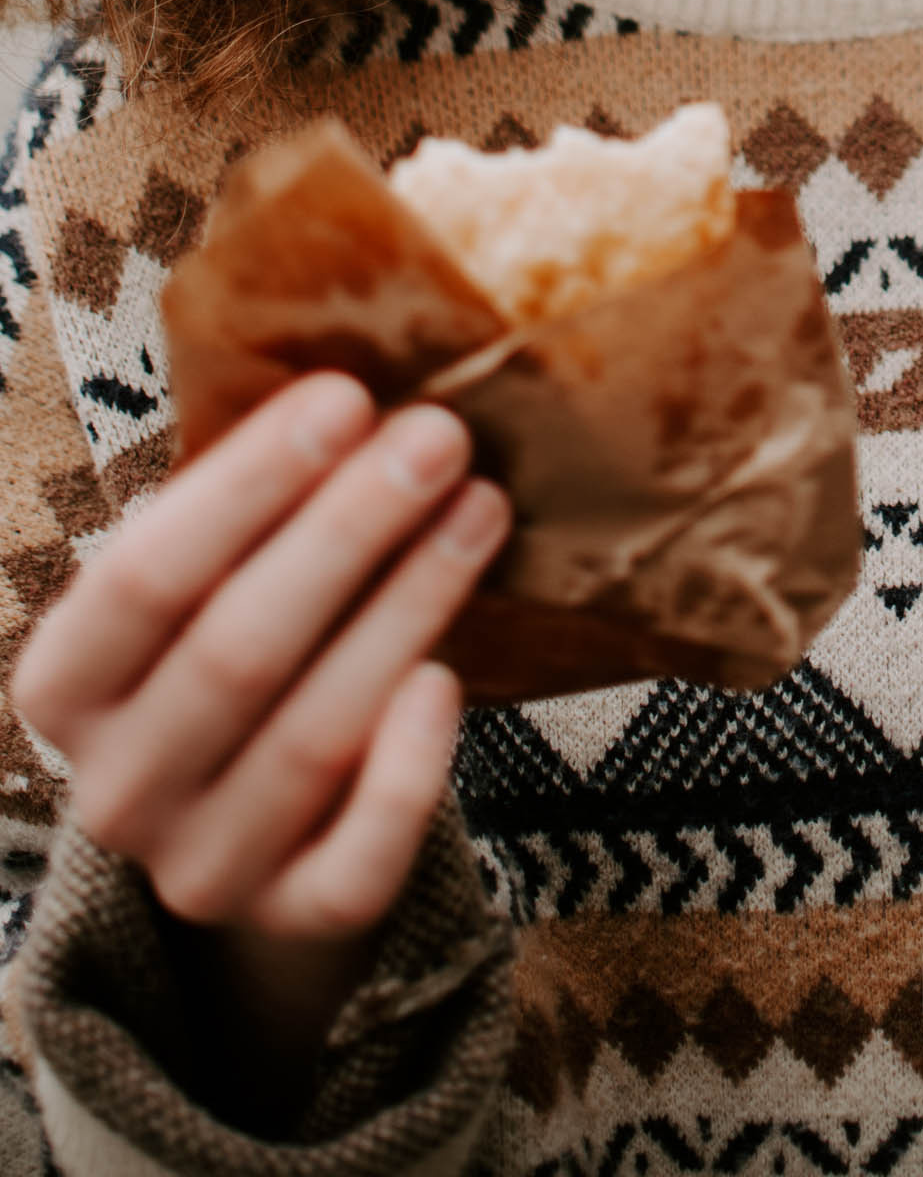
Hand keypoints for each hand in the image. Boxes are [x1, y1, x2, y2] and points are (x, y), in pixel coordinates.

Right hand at [13, 374, 508, 989]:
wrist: (247, 826)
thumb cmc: (229, 648)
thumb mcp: (199, 581)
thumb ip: (243, 507)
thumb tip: (342, 381)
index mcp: (65, 685)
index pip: (142, 578)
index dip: (247, 485)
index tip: (345, 396)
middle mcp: (116, 789)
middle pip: (236, 651)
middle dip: (348, 531)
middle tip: (439, 437)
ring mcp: (199, 867)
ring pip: (310, 740)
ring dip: (406, 612)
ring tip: (480, 509)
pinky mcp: (293, 919)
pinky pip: (356, 862)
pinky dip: (406, 773)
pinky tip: (447, 681)